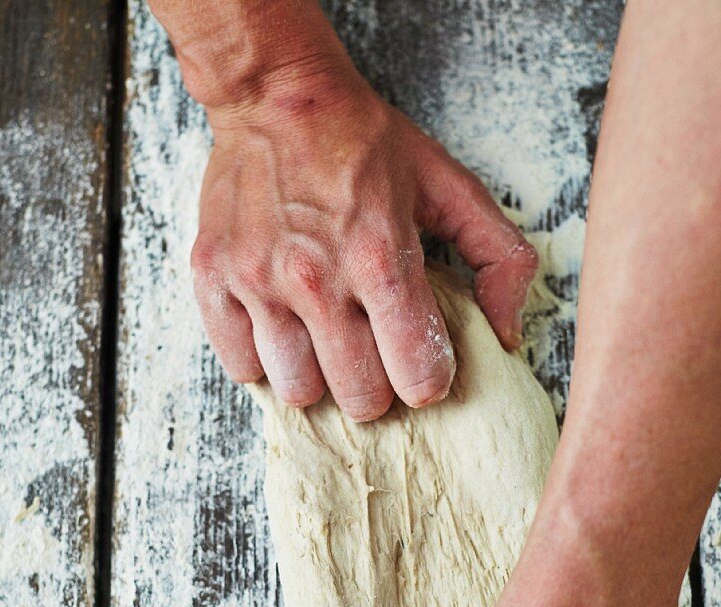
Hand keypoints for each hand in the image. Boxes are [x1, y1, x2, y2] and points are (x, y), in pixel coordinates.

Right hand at [191, 62, 537, 419]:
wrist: (276, 94)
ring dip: (318, 378)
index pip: (416, 375)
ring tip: (324, 342)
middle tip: (373, 356)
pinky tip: (283, 329)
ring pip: (298, 392)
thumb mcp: (451, 186)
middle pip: (360, 398)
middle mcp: (316, 278)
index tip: (421, 363)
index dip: (428, 380)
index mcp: (380, 258)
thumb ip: (500, 258)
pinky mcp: (214, 279)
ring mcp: (259, 281)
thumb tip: (507, 335)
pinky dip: (264, 360)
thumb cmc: (366, 143)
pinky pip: (241, 366)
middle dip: (377, 388)